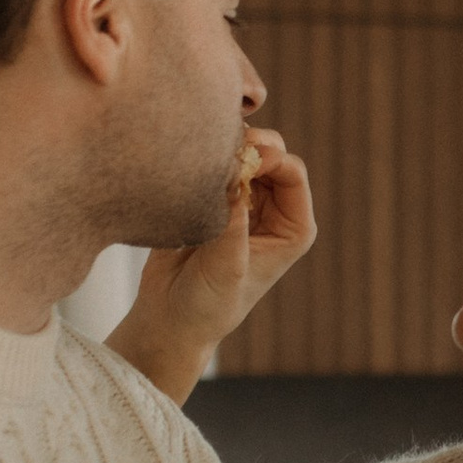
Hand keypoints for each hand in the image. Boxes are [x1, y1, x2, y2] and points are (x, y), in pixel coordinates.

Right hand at [106, 130, 317, 403]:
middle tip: (217, 146)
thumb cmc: (208, 304)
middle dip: (247, 144)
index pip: (292, 172)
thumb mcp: (227, 266)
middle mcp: (272, 209)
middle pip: (270, 153)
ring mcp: (242, 200)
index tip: (238, 160)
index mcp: (293, 227)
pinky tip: (183, 160)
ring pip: (241, 152)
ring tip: (198, 153)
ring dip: (223, 147)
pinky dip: (201, 155)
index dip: (269, 156)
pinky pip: (212, 162)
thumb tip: (234, 171)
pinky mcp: (212, 196)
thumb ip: (233, 221)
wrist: (170, 318)